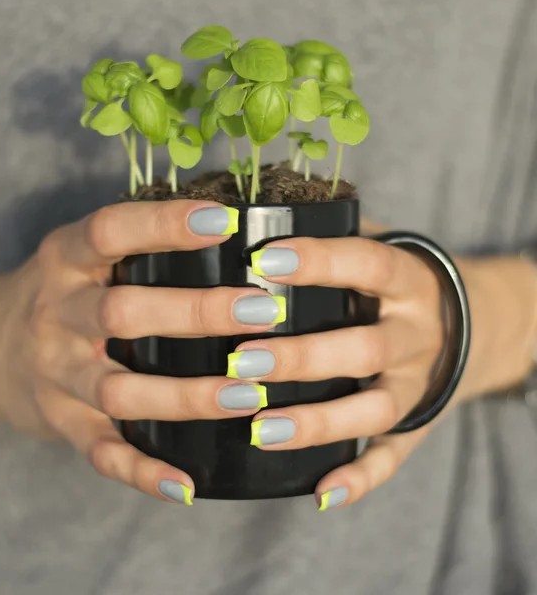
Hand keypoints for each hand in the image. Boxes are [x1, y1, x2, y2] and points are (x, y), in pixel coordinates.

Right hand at [0, 200, 286, 504]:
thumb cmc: (59, 294)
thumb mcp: (79, 256)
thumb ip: (134, 246)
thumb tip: (226, 229)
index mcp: (64, 261)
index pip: (111, 232)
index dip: (164, 224)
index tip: (224, 223)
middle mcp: (55, 314)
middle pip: (122, 313)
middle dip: (196, 313)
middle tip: (263, 313)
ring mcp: (56, 373)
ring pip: (119, 391)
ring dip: (186, 396)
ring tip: (250, 396)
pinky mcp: (60, 422)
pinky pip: (100, 452)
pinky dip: (142, 472)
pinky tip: (188, 484)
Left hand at [239, 236, 445, 509]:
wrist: (467, 323)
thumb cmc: (396, 284)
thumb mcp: (381, 247)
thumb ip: (335, 235)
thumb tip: (259, 213)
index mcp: (408, 281)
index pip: (366, 264)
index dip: (318, 262)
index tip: (261, 259)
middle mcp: (416, 335)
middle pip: (364, 348)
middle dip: (300, 358)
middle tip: (238, 360)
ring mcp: (416, 384)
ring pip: (373, 410)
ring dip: (318, 423)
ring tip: (258, 430)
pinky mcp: (415, 424)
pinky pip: (392, 457)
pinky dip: (360, 478)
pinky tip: (320, 492)